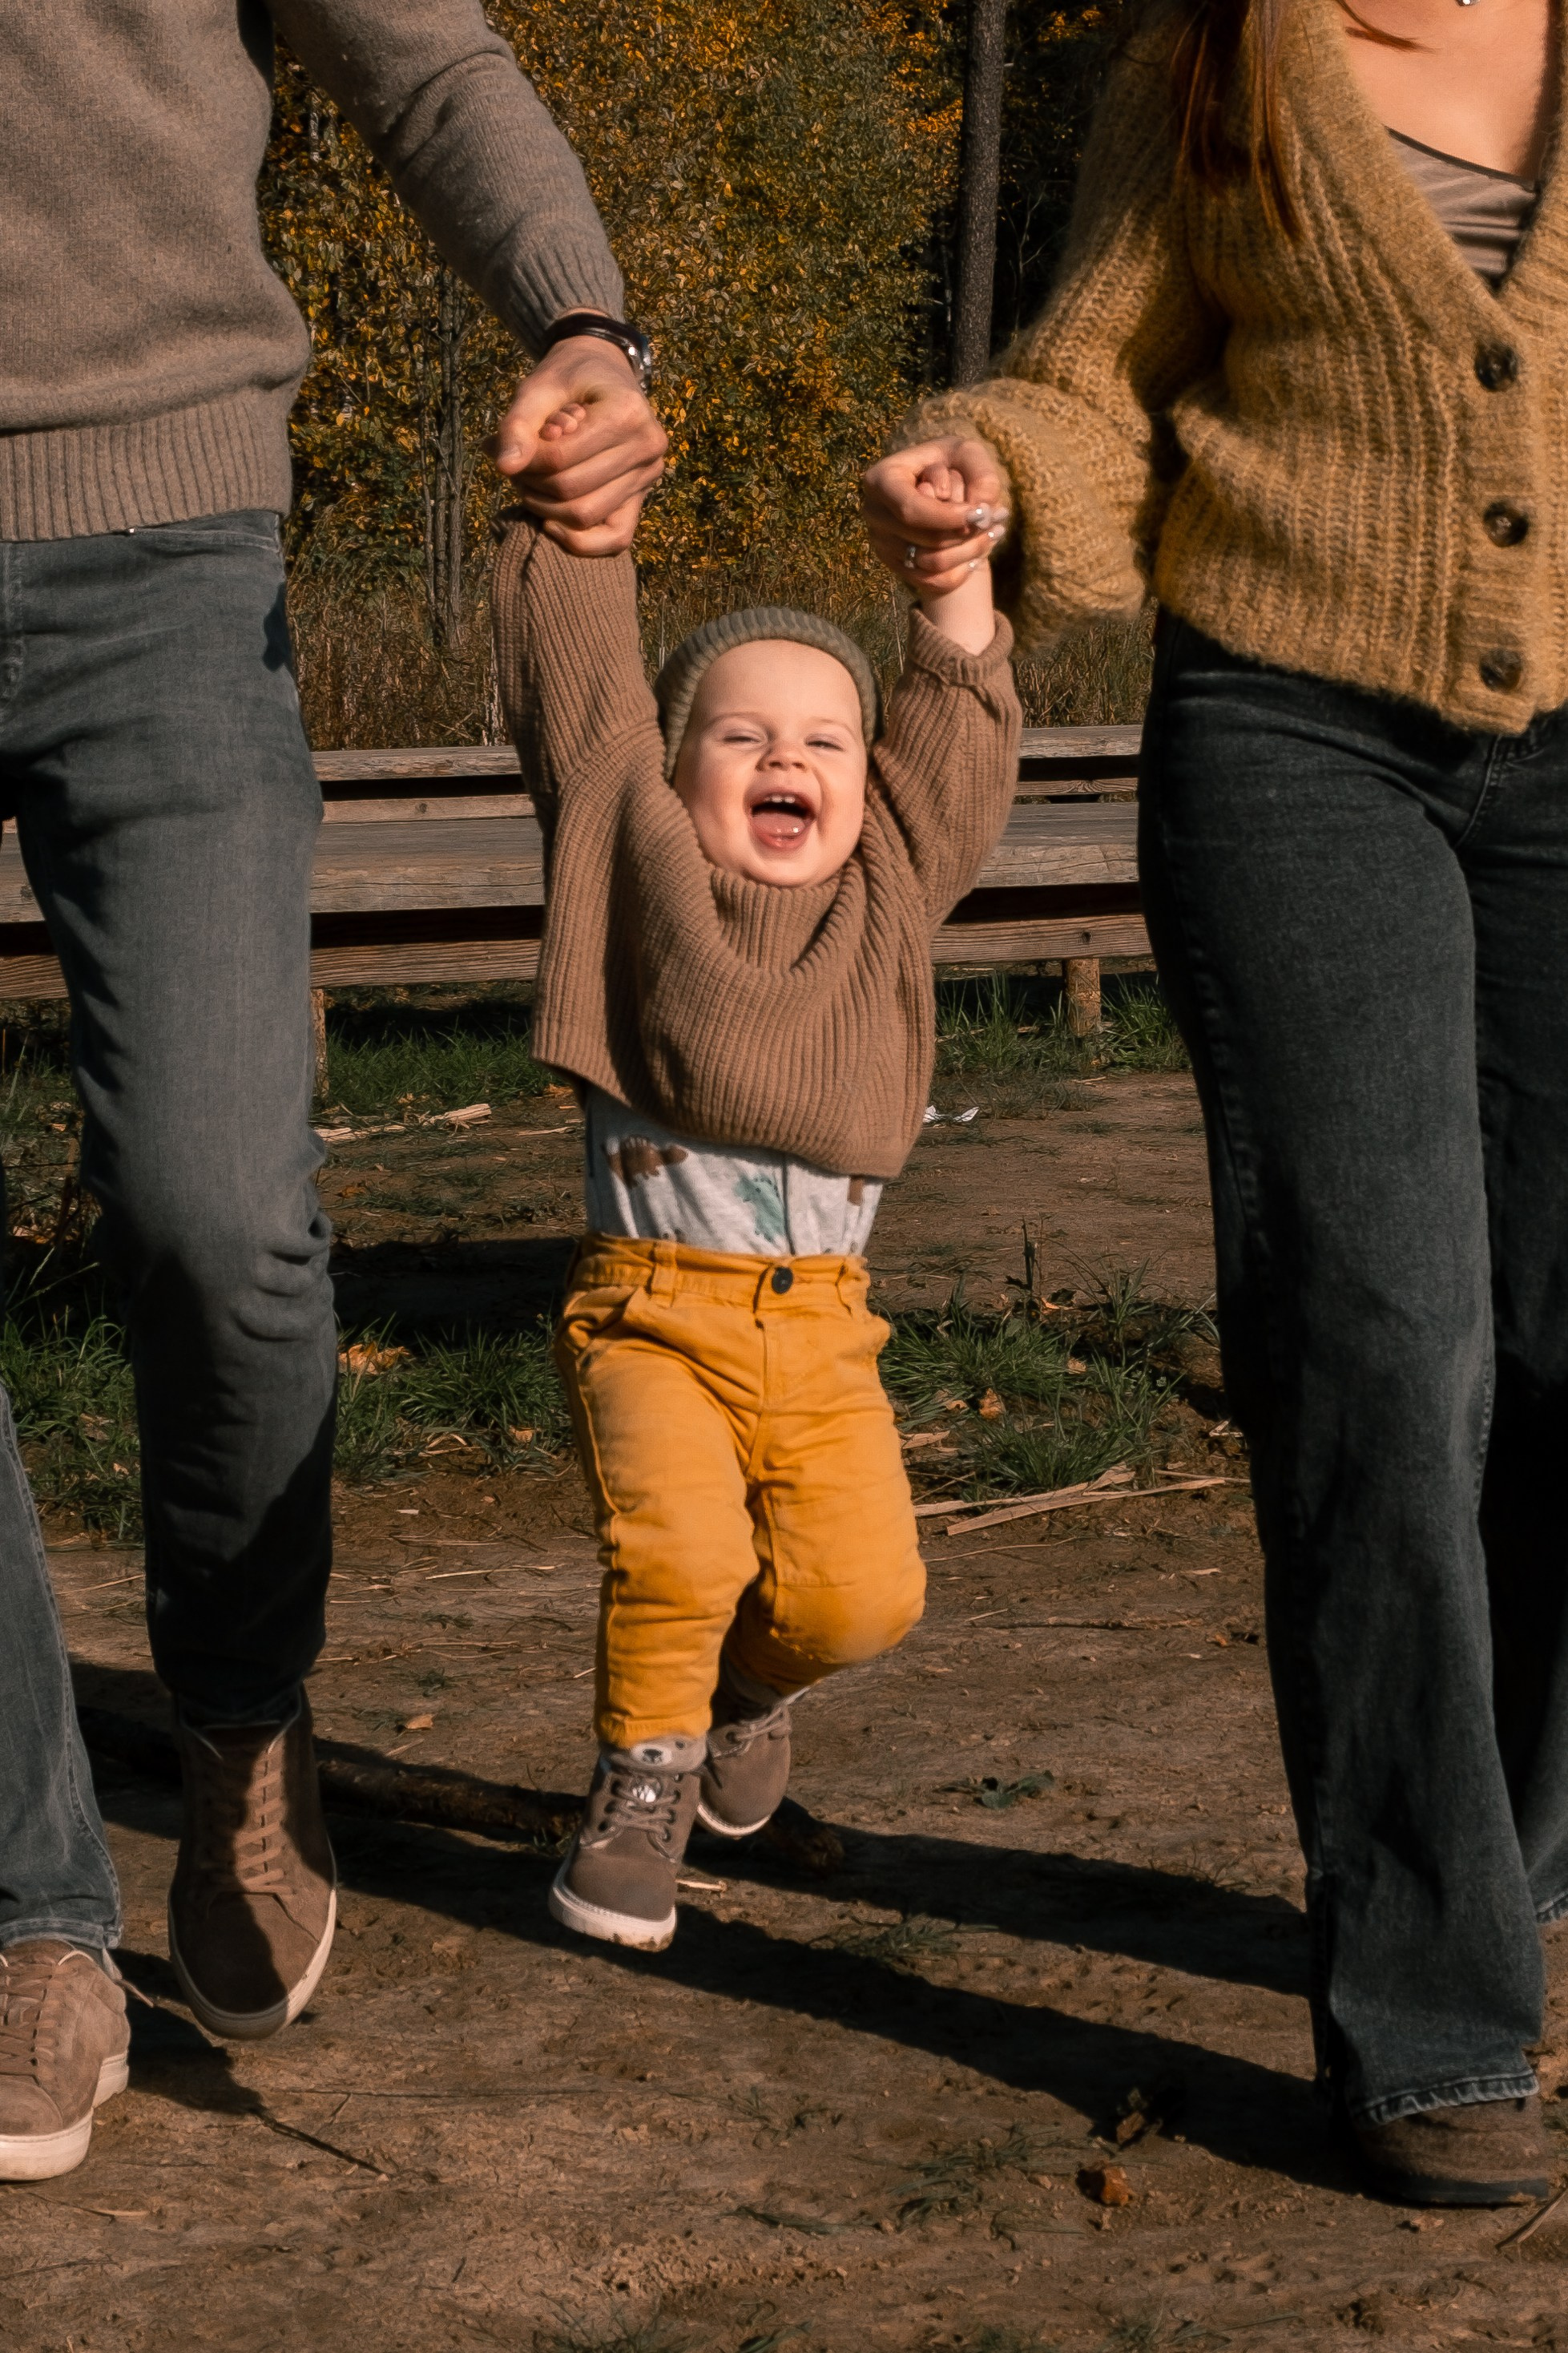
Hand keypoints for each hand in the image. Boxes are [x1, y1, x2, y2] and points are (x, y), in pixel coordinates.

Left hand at [494, 333, 666, 555]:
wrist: (604, 373)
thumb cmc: (569, 376)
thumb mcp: (539, 387)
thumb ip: (519, 424)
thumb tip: (503, 466)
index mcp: (627, 414)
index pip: (562, 459)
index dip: (527, 460)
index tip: (511, 446)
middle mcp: (648, 448)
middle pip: (573, 491)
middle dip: (533, 484)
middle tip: (518, 467)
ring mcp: (649, 476)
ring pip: (587, 515)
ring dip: (546, 508)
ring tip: (531, 482)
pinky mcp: (642, 497)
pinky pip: (615, 538)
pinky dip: (580, 541)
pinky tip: (551, 524)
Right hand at [861, 436, 1009, 594]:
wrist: (939, 487)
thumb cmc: (951, 463)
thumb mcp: (968, 453)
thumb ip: (980, 474)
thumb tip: (980, 511)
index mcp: (882, 479)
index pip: (910, 509)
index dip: (946, 517)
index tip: (980, 514)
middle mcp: (874, 512)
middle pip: (924, 539)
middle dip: (965, 533)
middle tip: (996, 521)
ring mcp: (881, 542)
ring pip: (931, 563)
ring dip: (969, 551)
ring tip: (994, 533)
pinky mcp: (894, 565)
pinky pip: (931, 582)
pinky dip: (960, 571)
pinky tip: (977, 554)